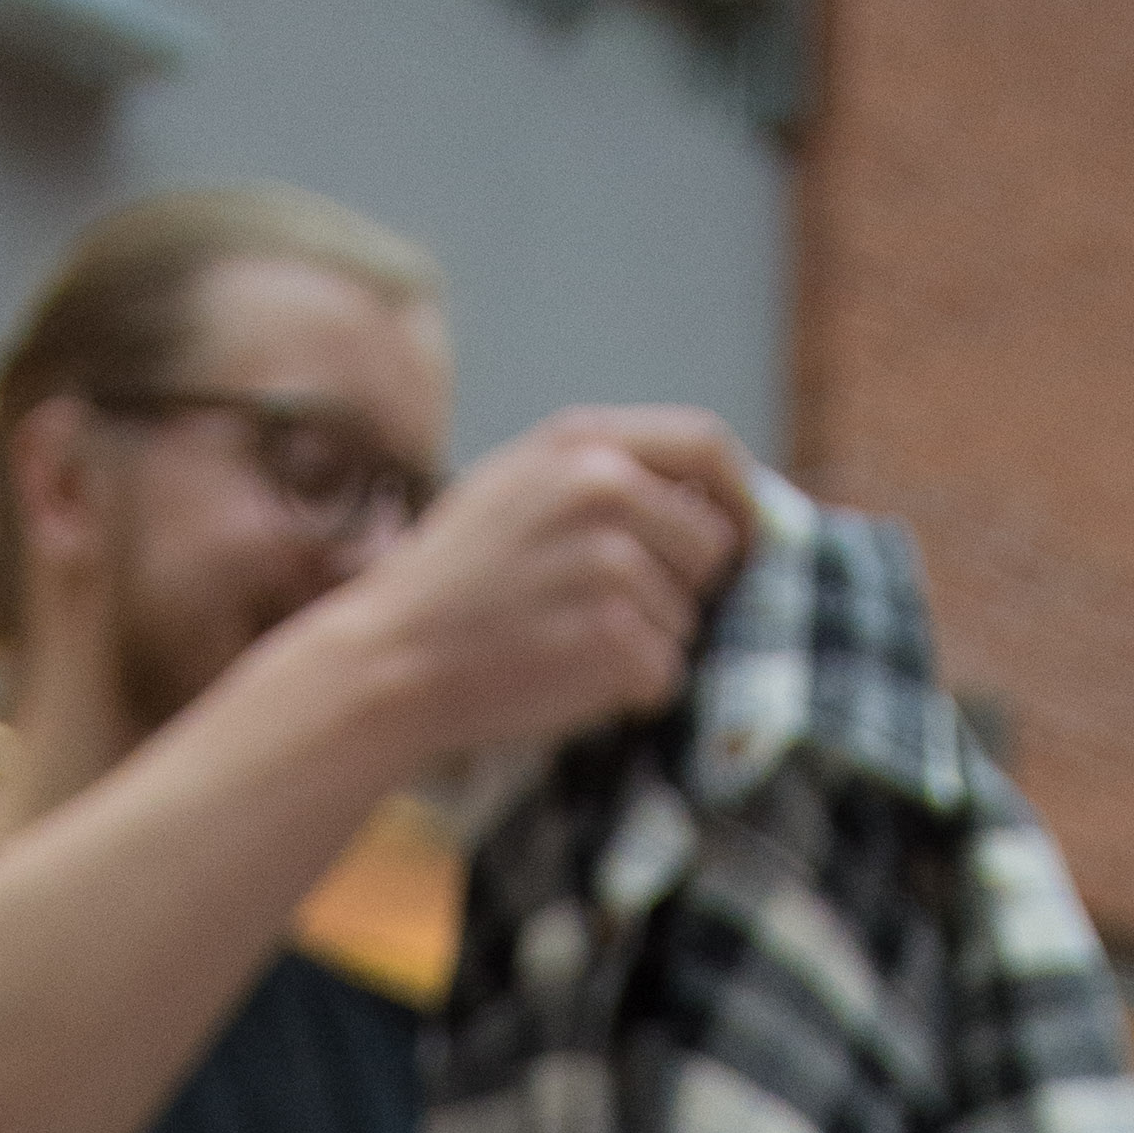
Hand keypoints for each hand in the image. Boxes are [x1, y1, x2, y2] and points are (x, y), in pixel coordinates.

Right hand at [339, 407, 756, 761]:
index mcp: (583, 442)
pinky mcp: (618, 640)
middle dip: (682, 588)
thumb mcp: (515, 486)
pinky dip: (629, 691)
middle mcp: (607, 490)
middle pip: (712, 545)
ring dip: (645, 644)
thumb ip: (600, 473)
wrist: (393, 660)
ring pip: (688, 619)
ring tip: (565, 643)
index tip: (740, 535)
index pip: (708, 445)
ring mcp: (615, 565)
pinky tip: (566, 678)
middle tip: (611, 614)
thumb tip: (701, 497)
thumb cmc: (451, 582)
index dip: (739, 496)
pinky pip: (665, 674)